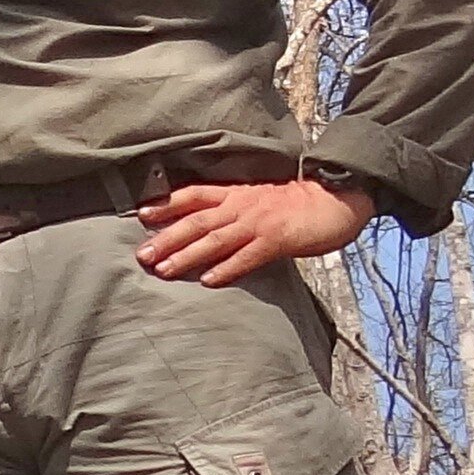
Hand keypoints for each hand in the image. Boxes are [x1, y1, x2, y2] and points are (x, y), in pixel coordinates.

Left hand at [134, 174, 375, 284]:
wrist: (333, 201)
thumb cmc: (293, 204)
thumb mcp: (256, 199)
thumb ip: (230, 209)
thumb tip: (200, 227)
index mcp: (235, 193)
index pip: (193, 195)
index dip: (166, 204)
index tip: (140, 215)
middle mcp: (241, 205)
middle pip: (196, 221)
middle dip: (167, 238)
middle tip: (142, 255)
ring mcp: (258, 223)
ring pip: (215, 239)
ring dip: (187, 255)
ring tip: (164, 270)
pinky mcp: (276, 241)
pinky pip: (247, 257)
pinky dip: (226, 269)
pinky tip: (208, 281)